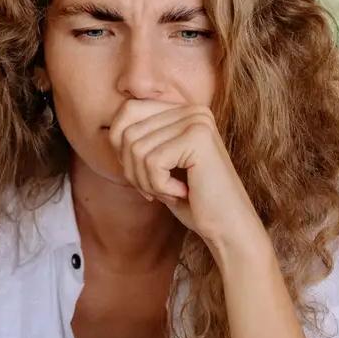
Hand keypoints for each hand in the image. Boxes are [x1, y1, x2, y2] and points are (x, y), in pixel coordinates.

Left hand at [107, 99, 265, 251]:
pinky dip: (159, 186)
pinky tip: (182, 192)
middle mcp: (192, 109)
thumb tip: (110, 130)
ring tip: (170, 192)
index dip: (122, 149)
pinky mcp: (198, 138)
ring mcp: (196, 121)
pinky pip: (152, 162)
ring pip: (136, 148)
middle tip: (155, 190)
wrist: (228, 227)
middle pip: (127, 132)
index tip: (143, 176)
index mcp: (183, 110)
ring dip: (146, 181)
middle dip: (132, 170)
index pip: (127, 112)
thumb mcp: (159, 166)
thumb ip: (139, 142)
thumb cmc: (193, 201)